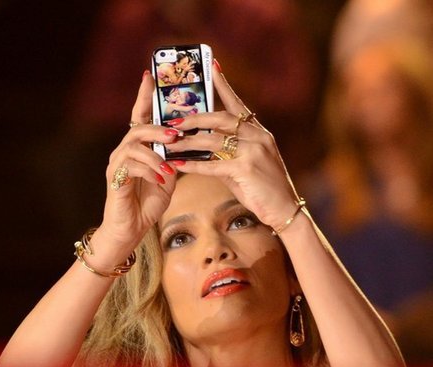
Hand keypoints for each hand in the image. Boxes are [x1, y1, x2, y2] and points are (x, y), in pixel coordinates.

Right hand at [100, 71, 180, 247]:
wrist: (131, 230)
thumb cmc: (148, 203)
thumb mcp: (168, 176)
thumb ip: (175, 158)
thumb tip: (193, 141)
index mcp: (138, 147)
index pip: (141, 115)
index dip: (145, 95)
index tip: (151, 75)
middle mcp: (124, 151)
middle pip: (138, 127)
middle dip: (159, 127)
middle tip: (176, 134)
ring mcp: (117, 164)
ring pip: (133, 144)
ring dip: (155, 151)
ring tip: (171, 161)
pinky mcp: (114, 179)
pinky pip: (130, 166)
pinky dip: (149, 170)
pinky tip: (162, 178)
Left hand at [164, 63, 301, 228]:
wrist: (284, 210)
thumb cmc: (264, 190)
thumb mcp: (247, 167)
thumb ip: (228, 155)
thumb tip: (204, 151)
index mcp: (259, 133)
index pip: (238, 104)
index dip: (224, 85)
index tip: (211, 67)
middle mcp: (258, 137)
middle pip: (220, 118)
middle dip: (195, 118)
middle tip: (175, 119)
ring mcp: (253, 152)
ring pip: (213, 141)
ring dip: (189, 142)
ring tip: (170, 142)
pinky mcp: (246, 170)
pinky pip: (214, 165)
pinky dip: (195, 165)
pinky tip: (180, 164)